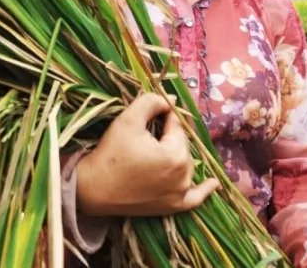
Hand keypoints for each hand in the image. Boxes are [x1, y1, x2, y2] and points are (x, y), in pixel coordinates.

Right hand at [75, 93, 220, 216]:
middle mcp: (184, 176)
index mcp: (176, 154)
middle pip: (181, 146)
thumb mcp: (128, 120)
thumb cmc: (111, 152)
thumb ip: (151, 102)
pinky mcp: (172, 207)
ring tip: (158, 150)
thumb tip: (169, 99)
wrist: (93, 188)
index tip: (152, 111)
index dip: (163, 116)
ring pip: (185, 165)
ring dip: (176, 155)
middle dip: (167, 137)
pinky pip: (195, 198)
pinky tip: (213, 184)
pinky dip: (204, 191)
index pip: (176, 126)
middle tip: (145, 136)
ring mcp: (180, 194)